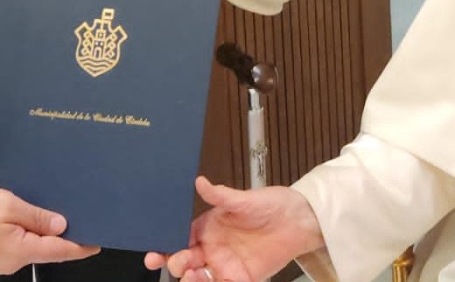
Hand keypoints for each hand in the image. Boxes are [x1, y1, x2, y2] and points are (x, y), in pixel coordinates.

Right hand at [0, 187, 98, 274]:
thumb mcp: (10, 206)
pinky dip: (24, 235)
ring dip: (40, 233)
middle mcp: (10, 263)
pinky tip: (27, 221)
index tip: (97, 242)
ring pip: (28, 247)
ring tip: (54, 215)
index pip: (59, 252)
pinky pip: (14, 246)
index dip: (80, 247)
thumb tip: (61, 227)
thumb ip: (38, 218)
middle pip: (44, 250)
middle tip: (78, 218)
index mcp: (19, 252)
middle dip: (60, 236)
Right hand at [145, 176, 324, 280]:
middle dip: (175, 263)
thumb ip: (221, 196)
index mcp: (207, 227)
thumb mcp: (245, 199)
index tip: (155, 253)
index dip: (164, 246)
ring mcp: (225, 265)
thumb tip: (201, 182)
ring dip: (190, 279)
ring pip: (198, 278)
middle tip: (179, 262)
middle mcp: (212, 247)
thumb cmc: (272, 205)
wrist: (299, 221)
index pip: (178, 239)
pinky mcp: (241, 278)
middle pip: (183, 261)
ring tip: (192, 276)